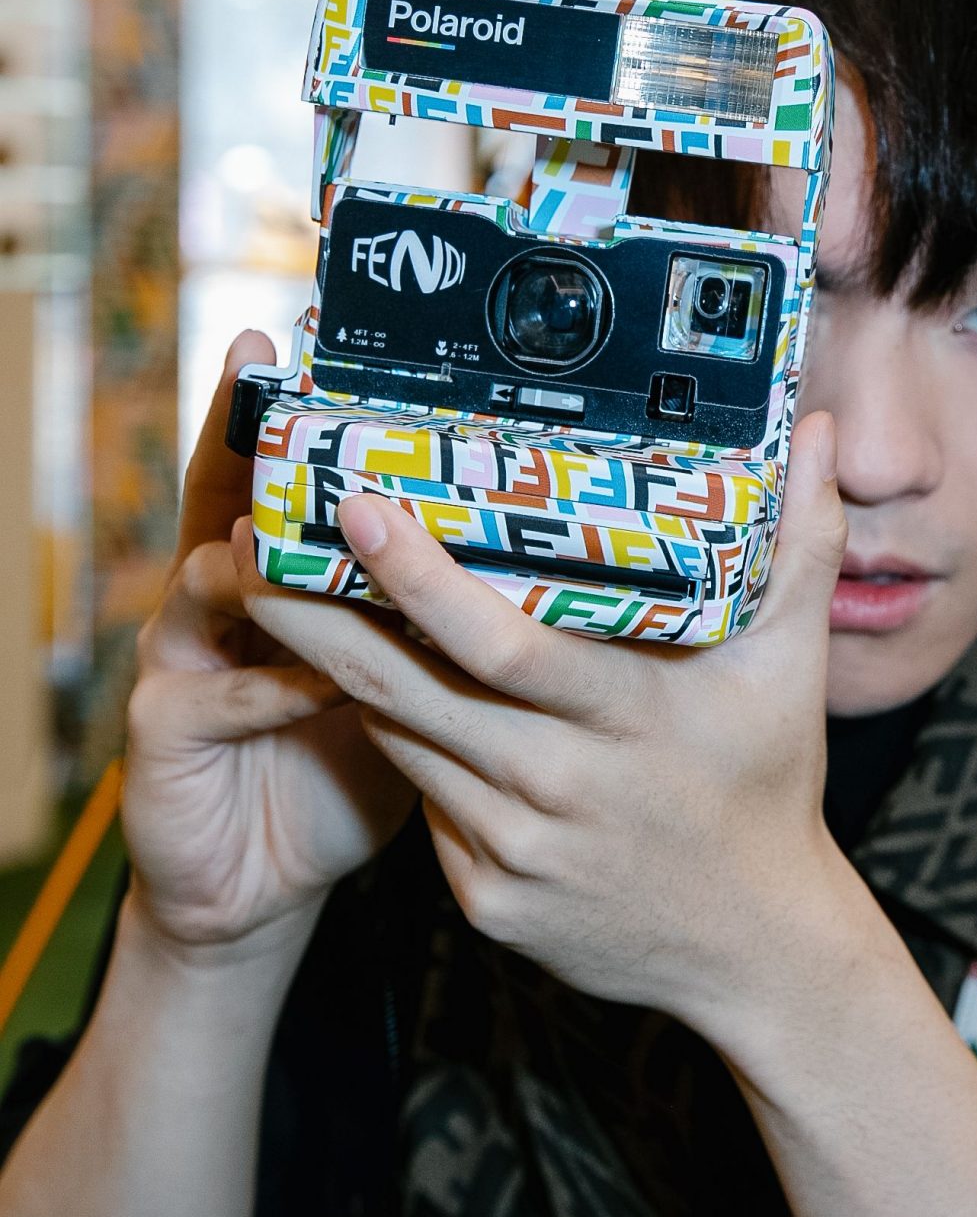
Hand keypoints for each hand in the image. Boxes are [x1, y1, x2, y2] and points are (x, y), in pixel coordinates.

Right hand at [123, 333, 415, 958]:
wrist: (261, 880)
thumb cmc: (350, 762)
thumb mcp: (415, 673)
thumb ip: (455, 612)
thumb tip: (573, 550)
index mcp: (283, 570)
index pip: (280, 470)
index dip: (283, 406)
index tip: (298, 335)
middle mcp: (221, 594)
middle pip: (225, 494)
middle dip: (247, 433)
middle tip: (270, 371)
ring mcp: (181, 655)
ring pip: (214, 579)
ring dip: (273, 559)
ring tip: (323, 532)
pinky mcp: (163, 729)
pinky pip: (217, 693)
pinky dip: (275, 684)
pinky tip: (327, 679)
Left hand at [234, 412, 867, 1041]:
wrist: (756, 950)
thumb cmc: (769, 783)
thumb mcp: (795, 665)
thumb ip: (803, 542)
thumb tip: (817, 431)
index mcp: (631, 723)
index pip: (506, 646)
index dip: (424, 583)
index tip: (361, 510)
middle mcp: (563, 791)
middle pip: (414, 694)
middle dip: (321, 618)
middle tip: (254, 544)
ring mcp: (518, 854)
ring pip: (408, 744)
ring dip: (345, 675)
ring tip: (286, 596)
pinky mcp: (487, 903)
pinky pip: (427, 806)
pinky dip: (405, 748)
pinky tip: (371, 695)